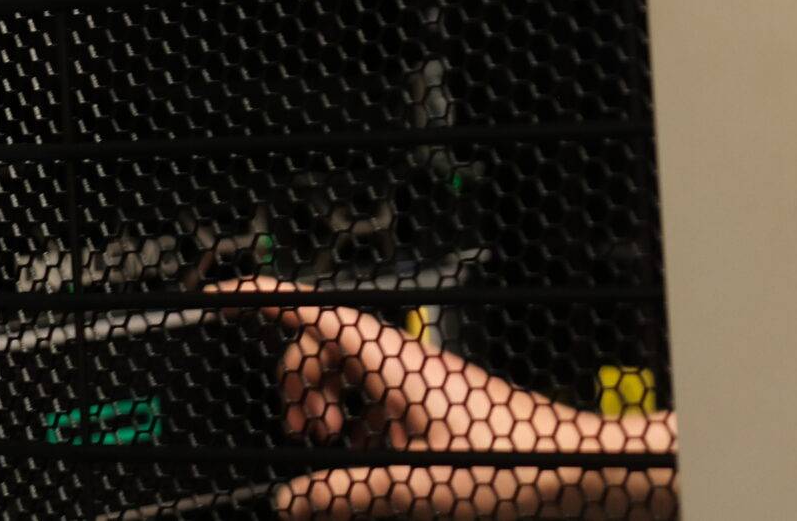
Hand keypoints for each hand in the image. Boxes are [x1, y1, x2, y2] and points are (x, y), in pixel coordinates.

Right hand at [208, 278, 677, 517]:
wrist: (573, 468)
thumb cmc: (513, 463)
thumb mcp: (414, 486)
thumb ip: (343, 493)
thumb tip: (291, 499)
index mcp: (398, 364)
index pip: (319, 314)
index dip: (266, 300)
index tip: (223, 298)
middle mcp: (409, 364)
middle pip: (327, 346)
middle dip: (298, 382)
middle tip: (303, 434)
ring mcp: (424, 383)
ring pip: (352, 375)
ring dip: (328, 407)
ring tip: (330, 451)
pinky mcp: (438, 407)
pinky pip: (379, 402)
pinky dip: (358, 427)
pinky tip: (365, 464)